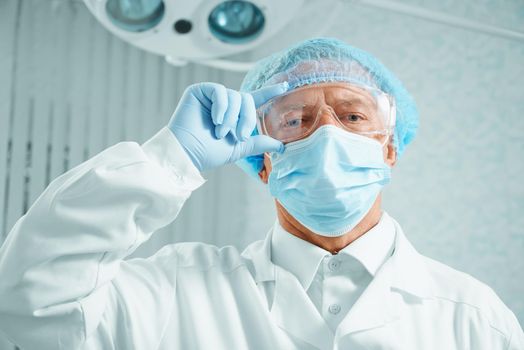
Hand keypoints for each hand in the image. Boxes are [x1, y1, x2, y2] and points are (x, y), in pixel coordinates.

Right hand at [168, 82, 287, 171]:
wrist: (187, 152)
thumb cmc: (209, 153)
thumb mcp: (239, 148)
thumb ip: (259, 143)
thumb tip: (282, 146)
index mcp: (235, 115)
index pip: (256, 99)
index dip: (270, 92)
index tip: (286, 86)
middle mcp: (225, 104)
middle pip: (247, 99)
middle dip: (246, 118)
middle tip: (239, 135)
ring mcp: (212, 96)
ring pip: (235, 96)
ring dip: (231, 117)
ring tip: (220, 132)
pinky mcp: (200, 90)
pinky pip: (220, 91)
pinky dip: (221, 106)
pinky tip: (215, 120)